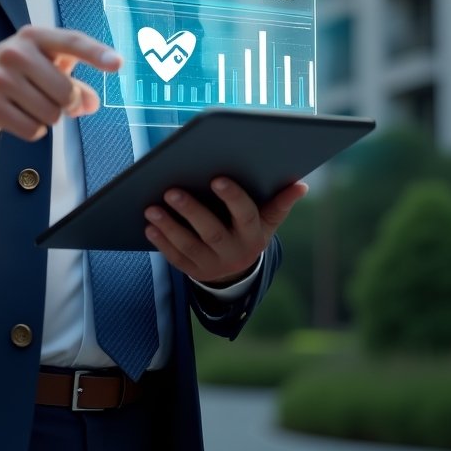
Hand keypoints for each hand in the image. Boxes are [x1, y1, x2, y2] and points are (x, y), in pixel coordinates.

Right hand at [0, 25, 121, 140]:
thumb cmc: (20, 68)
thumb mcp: (46, 63)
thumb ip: (75, 80)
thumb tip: (92, 104)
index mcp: (35, 37)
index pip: (71, 42)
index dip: (96, 53)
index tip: (117, 63)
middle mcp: (16, 53)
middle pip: (66, 92)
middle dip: (70, 103)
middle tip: (59, 100)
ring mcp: (0, 78)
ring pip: (51, 114)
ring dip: (50, 117)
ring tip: (33, 103)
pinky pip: (33, 130)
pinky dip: (34, 129)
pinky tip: (21, 115)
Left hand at [144, 178, 308, 285]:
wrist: (239, 271)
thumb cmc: (250, 230)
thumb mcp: (267, 220)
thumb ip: (279, 202)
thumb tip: (300, 185)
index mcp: (253, 234)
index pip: (245, 214)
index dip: (233, 197)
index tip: (217, 178)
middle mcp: (234, 251)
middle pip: (212, 232)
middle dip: (191, 211)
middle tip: (171, 190)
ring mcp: (213, 264)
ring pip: (189, 246)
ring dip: (169, 227)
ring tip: (151, 208)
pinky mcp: (194, 271)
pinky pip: (176, 258)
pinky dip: (161, 243)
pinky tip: (149, 227)